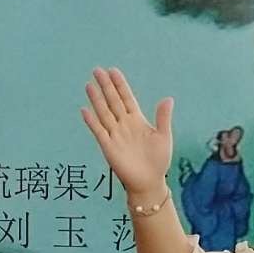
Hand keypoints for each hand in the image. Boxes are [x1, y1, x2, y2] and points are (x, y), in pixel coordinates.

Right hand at [81, 68, 175, 198]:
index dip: (120, 85)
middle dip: (105, 86)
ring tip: (90, 85)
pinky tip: (85, 110)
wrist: (150, 182)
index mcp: (137, 120)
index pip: (126, 98)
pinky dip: (92, 121)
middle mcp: (124, 125)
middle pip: (112, 101)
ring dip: (97, 99)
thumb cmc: (158, 161)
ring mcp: (115, 135)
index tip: (113, 71)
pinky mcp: (108, 147)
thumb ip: (163, 118)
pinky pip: (99, 131)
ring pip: (104, 113)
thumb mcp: (164, 136)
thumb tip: (168, 98)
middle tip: (97, 70)